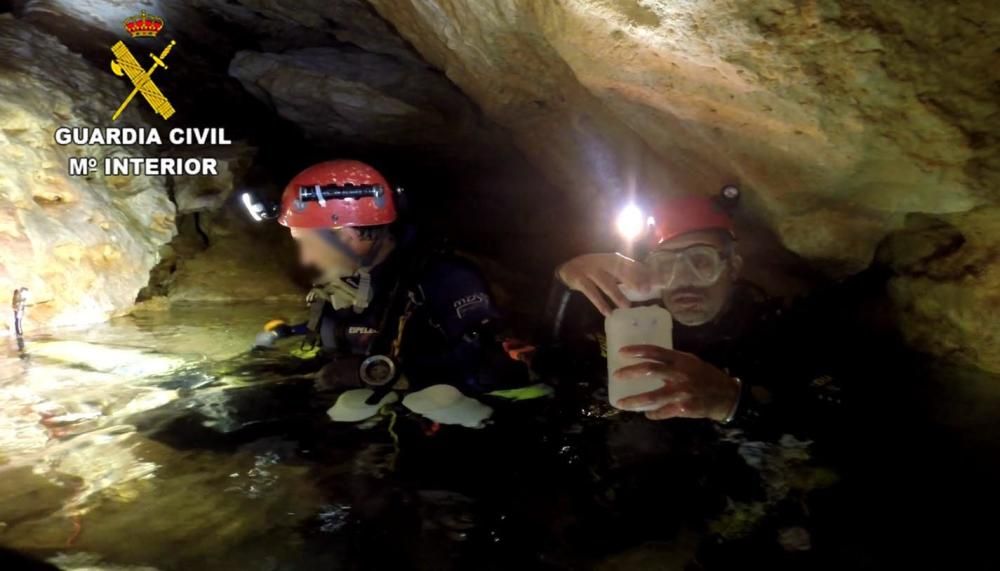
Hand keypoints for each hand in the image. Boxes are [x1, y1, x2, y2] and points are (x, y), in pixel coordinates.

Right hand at [556, 253, 656, 315]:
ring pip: (606, 283)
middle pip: (619, 271)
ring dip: (617, 295)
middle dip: (633, 280)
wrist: (566, 269)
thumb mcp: (607, 267)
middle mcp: (601, 262)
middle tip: (644, 290)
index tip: (653, 280)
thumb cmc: (591, 270)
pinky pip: (592, 293)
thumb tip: (645, 283)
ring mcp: (590, 270)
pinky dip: (600, 303)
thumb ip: (623, 273)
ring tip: (627, 306)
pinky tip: (607, 312)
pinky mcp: (579, 280)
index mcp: (611, 258)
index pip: (629, 263)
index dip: (642, 271)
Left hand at [612, 345, 739, 420]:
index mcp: (681, 360)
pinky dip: (653, 413)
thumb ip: (673, 361)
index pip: (656, 351)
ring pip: (653, 396)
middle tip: (616, 375)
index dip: (638, 350)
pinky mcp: (685, 408)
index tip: (622, 352)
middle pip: (651, 370)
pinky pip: (663, 411)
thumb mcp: (692, 362)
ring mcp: (682, 392)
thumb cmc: (706, 377)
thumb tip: (649, 359)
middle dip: (631, 372)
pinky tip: (647, 414)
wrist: (727, 396)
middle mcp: (681, 373)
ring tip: (621, 403)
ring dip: (634, 400)